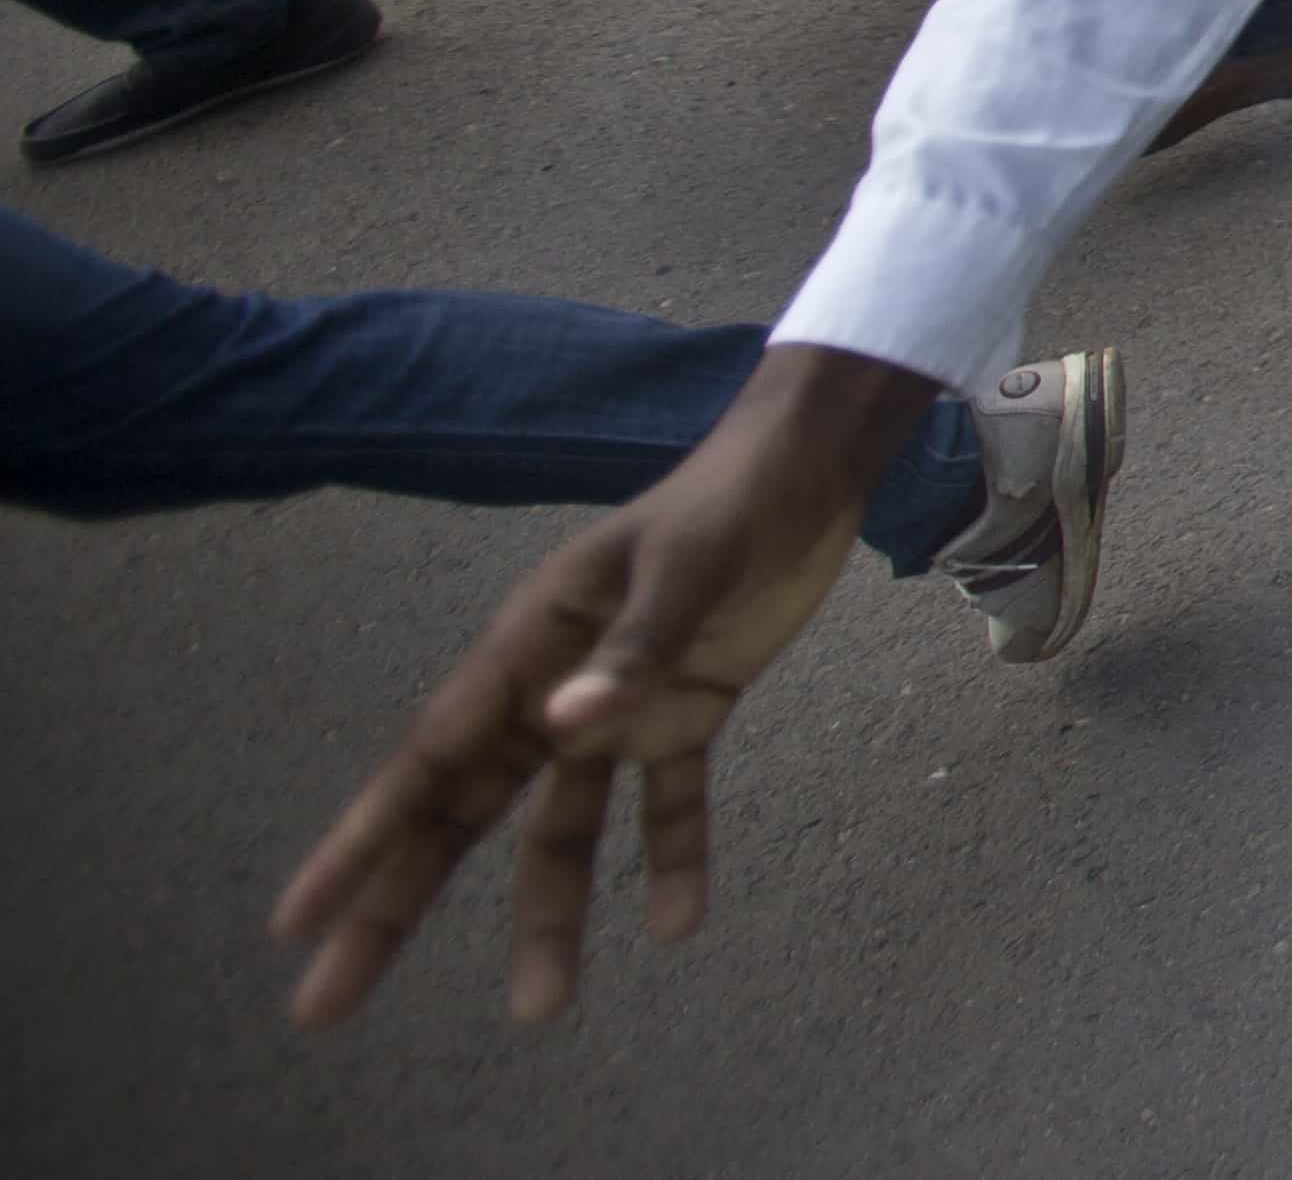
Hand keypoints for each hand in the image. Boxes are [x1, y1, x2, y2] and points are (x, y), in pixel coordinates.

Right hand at [271, 348, 922, 1027]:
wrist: (804, 472)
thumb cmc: (730, 502)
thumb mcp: (689, 565)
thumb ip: (635, 645)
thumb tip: (566, 719)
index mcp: (525, 647)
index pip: (427, 762)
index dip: (361, 843)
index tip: (296, 920)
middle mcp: (550, 691)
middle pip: (459, 819)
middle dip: (394, 908)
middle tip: (324, 1006)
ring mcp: (613, 709)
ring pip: (558, 832)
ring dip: (551, 916)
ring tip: (538, 1010)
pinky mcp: (683, 714)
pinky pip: (667, 804)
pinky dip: (674, 858)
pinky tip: (678, 922)